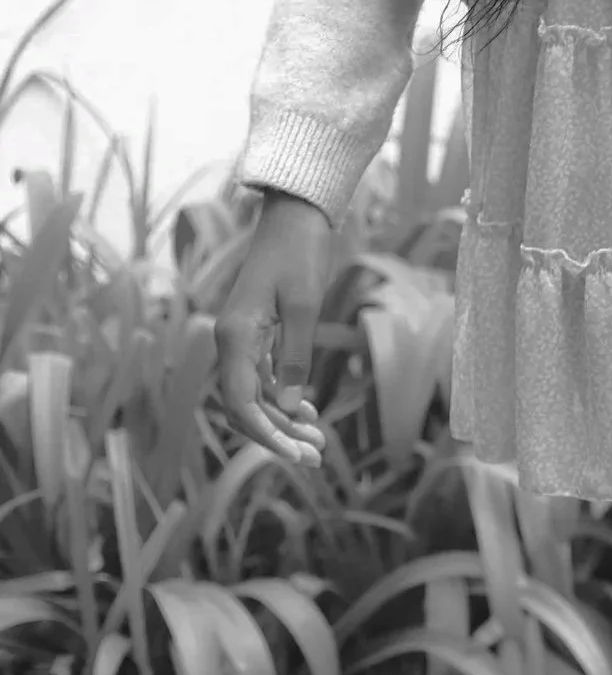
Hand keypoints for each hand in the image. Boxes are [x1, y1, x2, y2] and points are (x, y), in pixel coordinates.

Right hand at [214, 191, 331, 465]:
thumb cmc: (300, 256)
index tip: (297, 455)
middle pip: (244, 406)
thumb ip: (294, 358)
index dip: (267, 434)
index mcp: (234, 337)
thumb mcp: (305, 307)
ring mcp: (241, 339)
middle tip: (315, 456)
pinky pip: (261, 378)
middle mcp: (230, 342)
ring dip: (282, 420)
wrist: (295, 218)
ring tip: (318, 440)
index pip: (241, 403)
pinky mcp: (255, 334)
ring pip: (254, 395)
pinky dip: (282, 398)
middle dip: (276, 435)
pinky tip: (307, 411)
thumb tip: (288, 407)